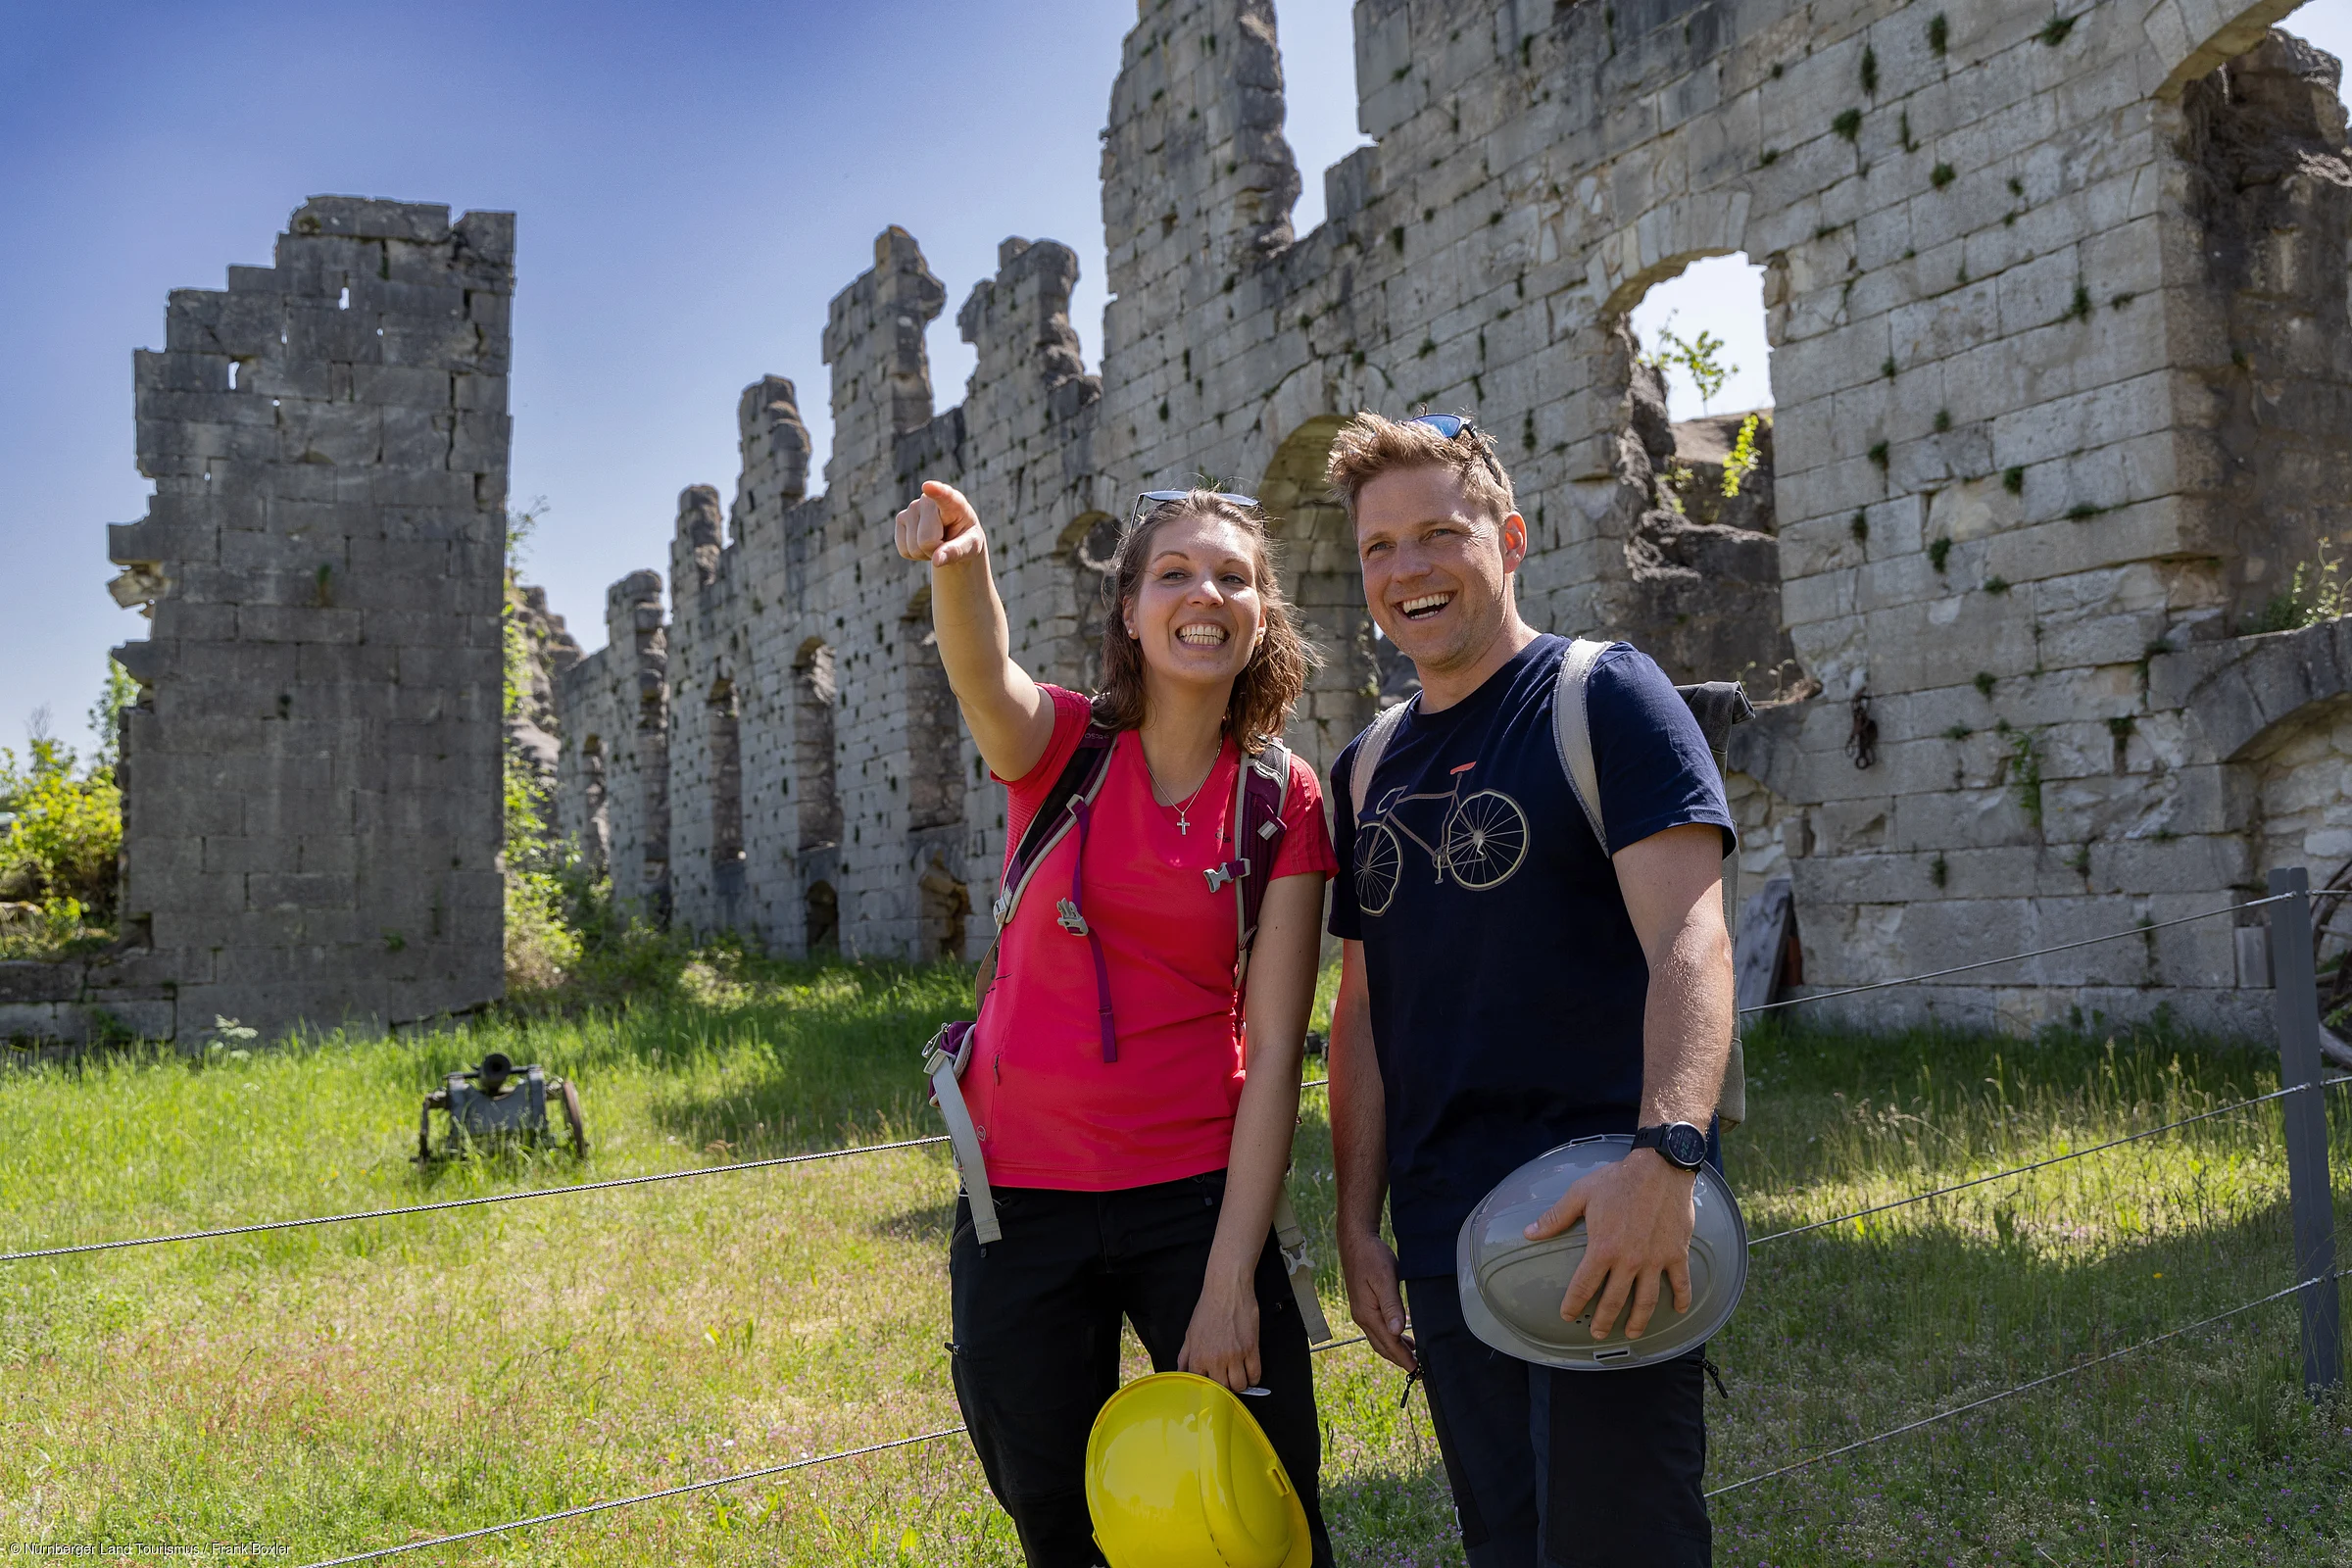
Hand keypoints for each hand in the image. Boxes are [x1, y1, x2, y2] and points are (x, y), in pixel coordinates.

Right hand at [893, 480, 984, 567]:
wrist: (954, 538)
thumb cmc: (966, 539)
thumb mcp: (970, 547)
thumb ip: (956, 551)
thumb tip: (936, 560)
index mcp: (954, 502)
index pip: (945, 496)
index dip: (936, 491)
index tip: (928, 487)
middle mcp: (929, 500)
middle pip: (926, 540)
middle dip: (935, 549)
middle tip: (945, 543)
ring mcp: (911, 508)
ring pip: (914, 547)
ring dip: (926, 552)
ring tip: (936, 541)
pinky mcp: (900, 519)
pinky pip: (904, 550)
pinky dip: (915, 555)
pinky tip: (923, 543)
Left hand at [1178, 1272, 1260, 1392]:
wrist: (1226, 1289)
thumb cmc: (1208, 1308)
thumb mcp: (1190, 1333)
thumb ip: (1185, 1356)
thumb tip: (1181, 1372)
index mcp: (1199, 1357)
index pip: (1203, 1386)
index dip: (1208, 1389)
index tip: (1212, 1388)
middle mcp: (1216, 1359)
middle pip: (1223, 1389)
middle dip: (1225, 1388)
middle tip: (1227, 1381)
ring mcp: (1235, 1355)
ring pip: (1240, 1386)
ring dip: (1240, 1384)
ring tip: (1238, 1376)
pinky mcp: (1251, 1349)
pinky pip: (1255, 1374)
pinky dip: (1254, 1378)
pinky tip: (1249, 1373)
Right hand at [1338, 1225, 1417, 1373]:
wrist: (1356, 1242)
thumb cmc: (1371, 1257)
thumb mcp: (1385, 1279)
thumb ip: (1391, 1306)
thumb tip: (1397, 1331)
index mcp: (1367, 1313)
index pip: (1388, 1342)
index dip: (1402, 1357)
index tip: (1416, 1370)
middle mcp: (1362, 1317)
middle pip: (1382, 1345)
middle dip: (1398, 1358)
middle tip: (1417, 1370)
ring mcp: (1361, 1312)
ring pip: (1379, 1339)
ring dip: (1394, 1349)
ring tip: (1412, 1357)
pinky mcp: (1364, 1305)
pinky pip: (1377, 1329)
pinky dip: (1389, 1338)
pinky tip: (1400, 1336)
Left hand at [1524, 1148, 1695, 1340]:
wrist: (1661, 1168)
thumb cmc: (1619, 1179)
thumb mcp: (1581, 1193)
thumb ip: (1555, 1217)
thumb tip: (1529, 1233)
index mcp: (1603, 1248)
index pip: (1584, 1285)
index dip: (1574, 1304)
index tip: (1568, 1315)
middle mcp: (1629, 1260)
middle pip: (1615, 1301)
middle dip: (1604, 1321)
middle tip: (1597, 1333)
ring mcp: (1655, 1260)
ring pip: (1646, 1300)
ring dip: (1639, 1321)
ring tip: (1631, 1334)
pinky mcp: (1676, 1254)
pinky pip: (1680, 1282)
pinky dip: (1681, 1298)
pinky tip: (1679, 1311)